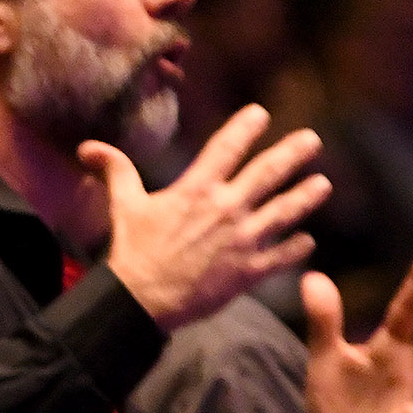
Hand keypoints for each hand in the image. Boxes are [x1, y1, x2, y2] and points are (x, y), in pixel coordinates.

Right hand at [81, 105, 329, 330]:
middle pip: (267, 173)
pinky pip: (281, 256)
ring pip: (284, 212)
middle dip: (292, 154)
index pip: (227, 148)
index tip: (260, 114)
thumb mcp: (123, 206)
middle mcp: (226, 209)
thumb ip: (116, 171)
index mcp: (197, 190)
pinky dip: (297, 248)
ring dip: (306, 196)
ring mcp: (242, 240)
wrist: (141, 299)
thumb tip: (88, 147)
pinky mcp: (248, 270)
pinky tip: (308, 241)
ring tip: (323, 184)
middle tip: (313, 139)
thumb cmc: (132, 251)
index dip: (245, 127)